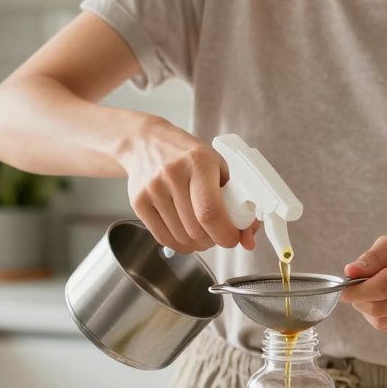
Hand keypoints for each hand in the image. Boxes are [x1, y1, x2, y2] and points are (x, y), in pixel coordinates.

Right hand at [119, 116, 256, 252]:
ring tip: (201, 232)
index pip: (210, 212)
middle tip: (217, 233)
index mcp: (199, 163)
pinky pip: (163, 238)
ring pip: (181, 237)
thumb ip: (236, 202)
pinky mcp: (138, 202)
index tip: (233, 238)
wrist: (145, 143)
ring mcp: (152, 189)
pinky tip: (186, 235)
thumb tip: (248, 240)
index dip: (225, 234)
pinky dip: (180, 244)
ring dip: (197, 244)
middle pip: (196, 229)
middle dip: (213, 240)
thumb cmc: (188, 156)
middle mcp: (172, 174)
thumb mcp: (218, 167)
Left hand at [340, 232, 386, 334]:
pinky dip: (382, 318)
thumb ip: (373, 256)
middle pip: (381, 308)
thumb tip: (350, 272)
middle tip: (357, 291)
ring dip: (369, 311)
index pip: (384, 286)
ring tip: (376, 294)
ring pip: (383, 322)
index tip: (342, 290)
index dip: (358, 291)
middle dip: (360, 301)